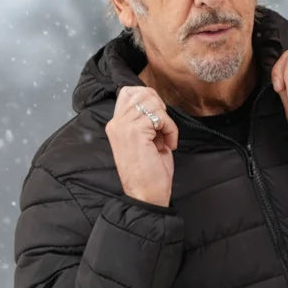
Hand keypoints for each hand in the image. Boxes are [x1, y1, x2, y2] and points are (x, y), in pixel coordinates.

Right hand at [105, 86, 178, 206]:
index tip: (158, 119)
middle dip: (159, 107)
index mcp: (116, 125)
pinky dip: (171, 130)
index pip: (128, 92)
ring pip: (152, 102)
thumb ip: (145, 122)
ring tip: (165, 139)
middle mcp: (116, 123)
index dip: (149, 98)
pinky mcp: (135, 131)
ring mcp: (124, 126)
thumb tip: (156, 104)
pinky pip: (161, 117)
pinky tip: (168, 145)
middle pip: (141, 93)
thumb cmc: (149, 174)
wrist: (146, 196)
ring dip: (166, 120)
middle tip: (163, 129)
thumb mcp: (144, 142)